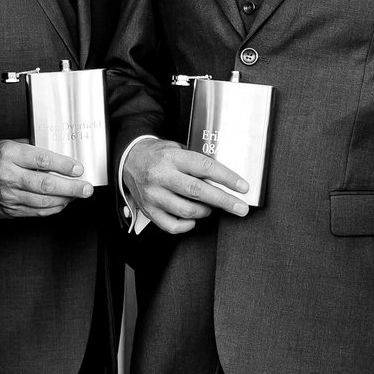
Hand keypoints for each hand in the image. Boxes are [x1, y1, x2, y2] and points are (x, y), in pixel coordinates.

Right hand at [0, 139, 93, 217]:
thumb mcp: (13, 145)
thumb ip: (36, 153)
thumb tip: (65, 162)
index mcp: (9, 155)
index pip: (42, 160)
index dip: (64, 165)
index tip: (78, 168)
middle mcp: (7, 176)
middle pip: (46, 184)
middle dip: (71, 187)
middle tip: (86, 188)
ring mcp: (7, 196)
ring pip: (43, 201)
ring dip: (65, 199)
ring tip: (77, 194)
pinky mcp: (8, 210)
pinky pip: (36, 212)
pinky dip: (53, 208)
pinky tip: (62, 202)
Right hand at [121, 138, 247, 234]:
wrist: (130, 159)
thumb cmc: (159, 155)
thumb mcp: (178, 148)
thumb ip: (197, 162)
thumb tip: (225, 177)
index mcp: (172, 157)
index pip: (204, 167)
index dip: (226, 178)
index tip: (243, 187)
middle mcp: (161, 176)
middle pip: (198, 191)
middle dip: (224, 201)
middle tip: (241, 208)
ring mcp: (153, 195)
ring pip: (187, 211)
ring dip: (205, 211)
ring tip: (211, 207)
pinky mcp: (148, 210)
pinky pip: (172, 226)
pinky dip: (187, 225)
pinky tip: (193, 219)